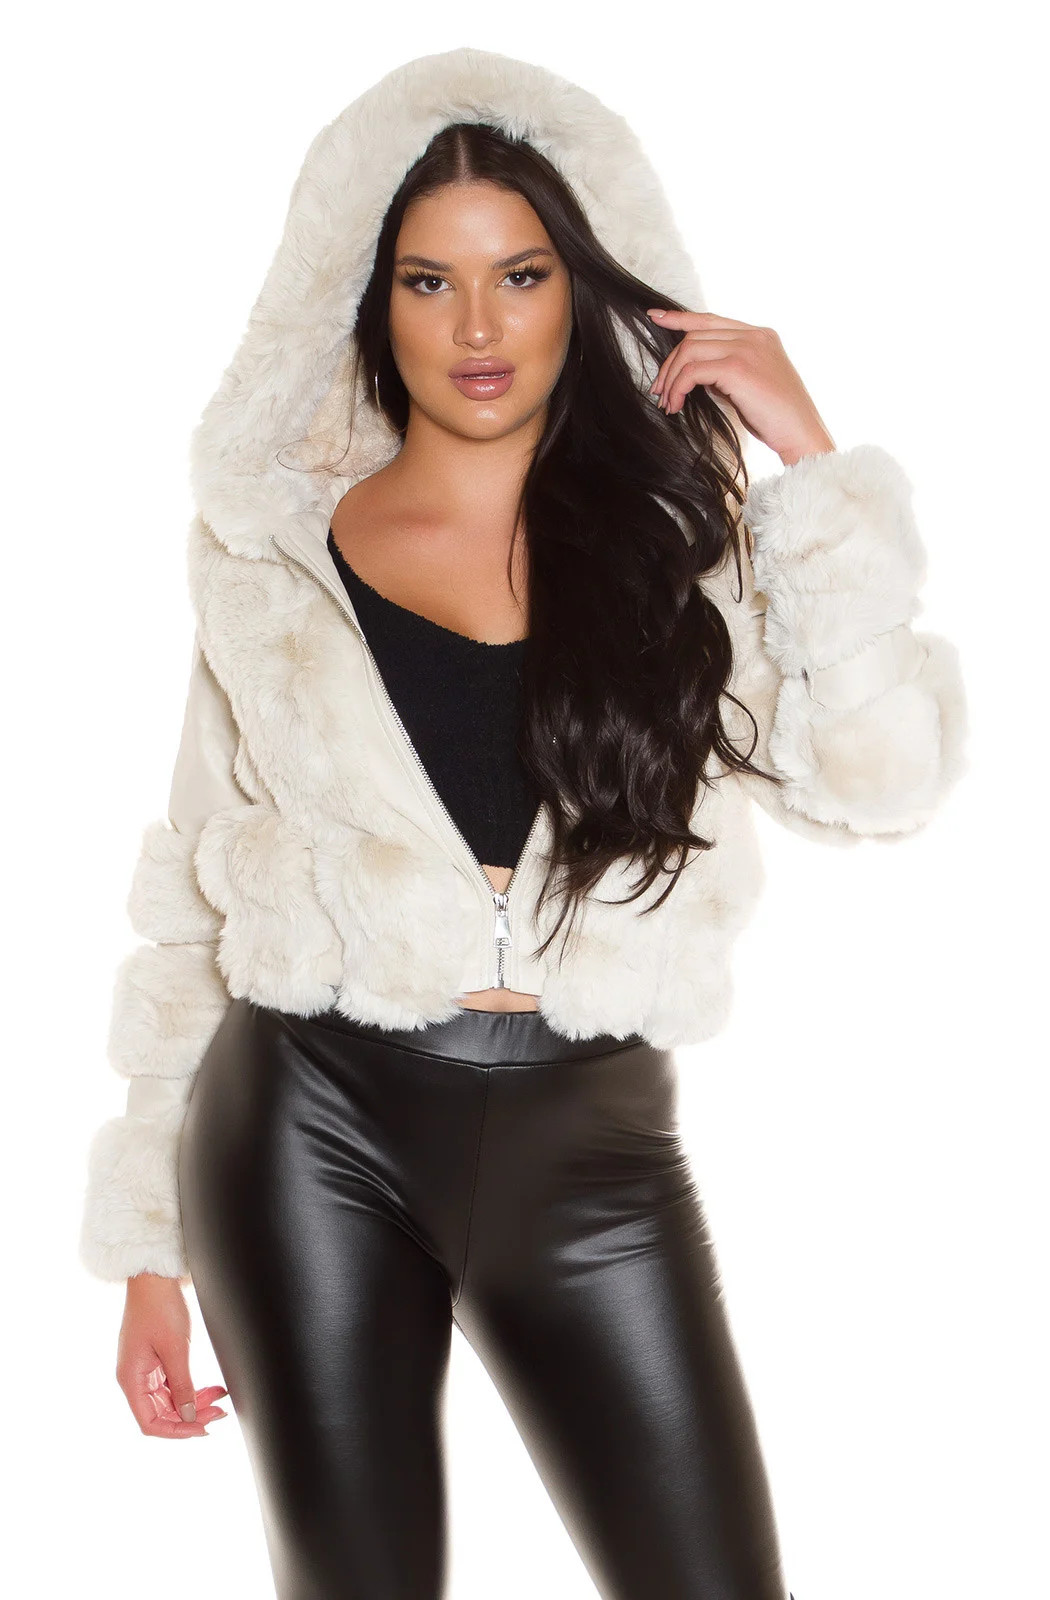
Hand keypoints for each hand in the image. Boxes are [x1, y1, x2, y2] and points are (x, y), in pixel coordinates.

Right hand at [117, 1271, 228, 1438]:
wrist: (156, 1277)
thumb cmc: (160, 1307)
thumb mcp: (175, 1349)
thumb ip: (182, 1385)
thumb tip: (187, 1416)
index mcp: (132, 1379)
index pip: (150, 1422)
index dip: (176, 1431)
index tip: (202, 1429)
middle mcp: (135, 1378)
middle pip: (162, 1412)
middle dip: (191, 1416)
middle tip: (220, 1413)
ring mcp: (145, 1369)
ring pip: (171, 1399)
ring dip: (195, 1402)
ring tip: (221, 1400)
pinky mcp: (156, 1360)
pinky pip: (173, 1384)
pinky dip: (192, 1388)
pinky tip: (212, 1389)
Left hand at [646, 308, 835, 465]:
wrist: (802, 433)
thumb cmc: (777, 418)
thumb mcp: (751, 385)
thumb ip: (726, 371)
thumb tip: (694, 373)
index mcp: (760, 335)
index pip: (711, 319)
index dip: (680, 317)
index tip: (656, 318)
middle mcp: (753, 335)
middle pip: (695, 335)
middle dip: (670, 363)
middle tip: (659, 391)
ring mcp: (746, 348)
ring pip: (689, 350)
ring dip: (671, 378)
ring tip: (668, 403)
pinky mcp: (737, 367)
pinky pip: (693, 371)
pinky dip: (678, 388)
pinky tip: (677, 405)